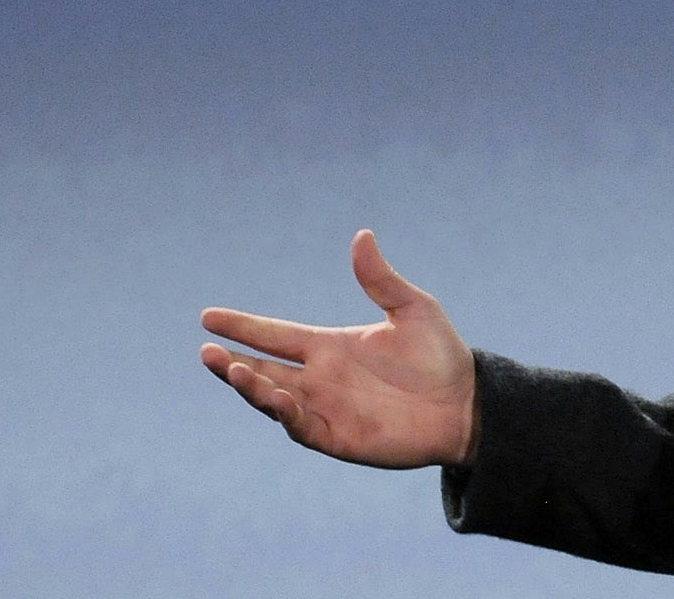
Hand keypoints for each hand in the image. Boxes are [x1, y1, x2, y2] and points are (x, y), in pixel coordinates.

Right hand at [199, 229, 477, 468]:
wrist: (467, 403)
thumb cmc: (441, 356)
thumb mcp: (413, 309)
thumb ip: (381, 280)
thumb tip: (362, 235)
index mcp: (330, 346)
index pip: (275, 335)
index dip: (243, 327)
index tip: (209, 316)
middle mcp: (319, 378)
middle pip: (262, 369)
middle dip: (230, 362)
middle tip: (206, 350)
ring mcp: (324, 409)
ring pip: (272, 398)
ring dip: (250, 385)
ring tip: (231, 368)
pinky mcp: (336, 437)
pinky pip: (300, 426)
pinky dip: (284, 413)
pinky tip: (275, 396)